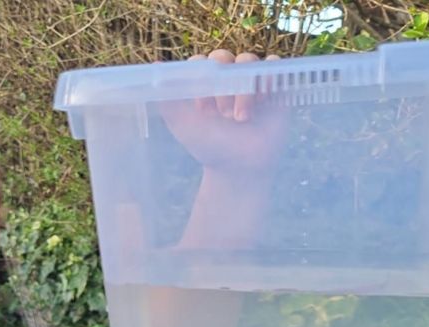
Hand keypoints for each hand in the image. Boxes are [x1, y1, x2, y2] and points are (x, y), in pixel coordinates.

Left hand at [159, 49, 289, 174]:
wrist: (238, 167)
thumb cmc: (209, 145)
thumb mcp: (182, 125)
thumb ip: (167, 101)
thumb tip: (154, 68)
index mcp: (204, 81)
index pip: (200, 61)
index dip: (200, 79)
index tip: (201, 109)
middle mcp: (226, 76)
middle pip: (224, 57)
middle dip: (222, 86)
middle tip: (222, 115)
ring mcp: (250, 79)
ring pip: (247, 61)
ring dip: (243, 89)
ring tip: (241, 118)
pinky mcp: (273, 86)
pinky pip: (274, 66)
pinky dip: (268, 76)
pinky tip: (263, 99)